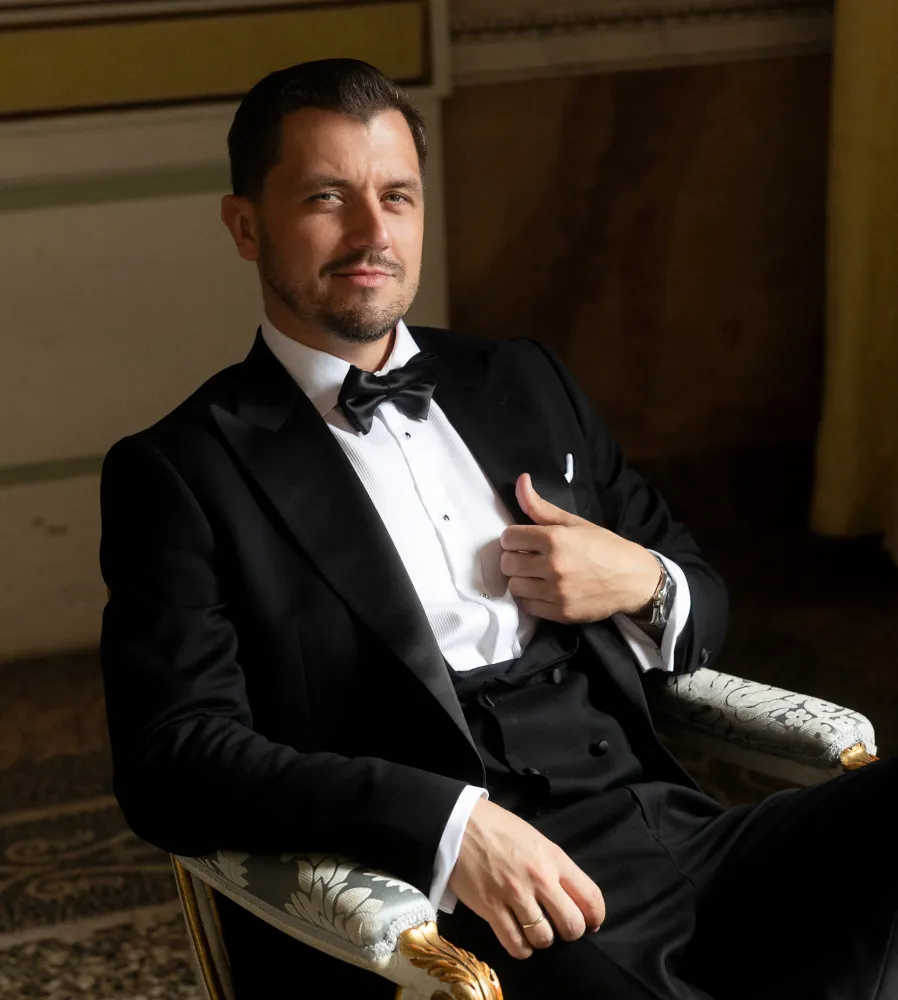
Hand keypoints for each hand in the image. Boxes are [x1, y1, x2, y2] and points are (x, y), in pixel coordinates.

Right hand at [447, 799, 604, 958]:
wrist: (459, 824)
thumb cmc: (499, 828)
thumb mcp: (536, 839)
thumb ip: (555, 866)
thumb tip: (571, 896)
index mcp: (554, 858)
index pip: (591, 897)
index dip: (596, 917)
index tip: (591, 923)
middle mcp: (539, 878)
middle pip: (572, 925)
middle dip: (570, 932)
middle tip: (559, 927)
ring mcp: (515, 895)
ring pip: (544, 938)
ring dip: (542, 940)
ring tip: (535, 931)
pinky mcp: (491, 908)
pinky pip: (515, 944)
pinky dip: (521, 949)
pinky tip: (519, 940)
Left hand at [499, 473, 660, 623]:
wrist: (634, 579)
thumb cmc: (604, 547)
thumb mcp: (574, 522)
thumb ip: (540, 505)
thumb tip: (521, 480)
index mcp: (555, 539)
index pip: (508, 537)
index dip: (513, 538)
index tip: (522, 541)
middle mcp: (554, 566)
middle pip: (507, 563)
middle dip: (514, 558)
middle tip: (528, 558)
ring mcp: (557, 592)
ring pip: (515, 586)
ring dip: (522, 580)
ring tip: (536, 575)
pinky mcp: (561, 613)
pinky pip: (528, 607)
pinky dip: (532, 598)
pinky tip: (544, 590)